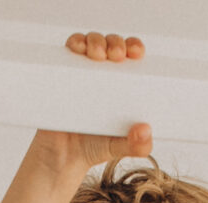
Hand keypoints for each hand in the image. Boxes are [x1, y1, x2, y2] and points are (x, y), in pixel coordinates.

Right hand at [36, 33, 149, 172]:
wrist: (62, 157)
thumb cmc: (94, 147)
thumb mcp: (119, 147)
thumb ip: (137, 146)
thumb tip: (146, 130)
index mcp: (122, 84)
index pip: (131, 56)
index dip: (134, 47)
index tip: (136, 52)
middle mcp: (103, 74)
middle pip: (111, 44)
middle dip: (115, 42)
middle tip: (115, 55)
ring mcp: (82, 72)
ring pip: (90, 42)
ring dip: (95, 40)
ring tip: (96, 54)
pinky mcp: (61, 74)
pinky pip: (67, 51)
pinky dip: (74, 42)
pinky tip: (76, 47)